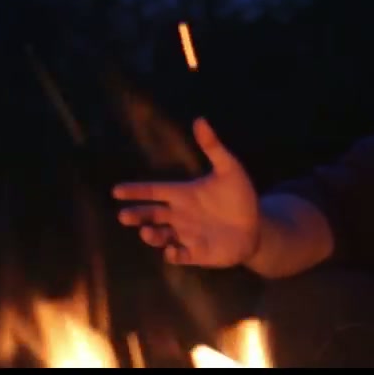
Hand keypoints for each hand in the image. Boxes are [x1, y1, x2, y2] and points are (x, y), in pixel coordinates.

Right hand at [112, 117, 260, 266]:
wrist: (257, 226)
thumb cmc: (239, 196)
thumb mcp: (229, 168)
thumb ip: (213, 147)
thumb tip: (200, 119)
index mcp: (183, 194)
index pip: (154, 191)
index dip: (136, 191)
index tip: (116, 190)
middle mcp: (180, 215)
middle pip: (151, 215)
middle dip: (136, 216)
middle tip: (124, 216)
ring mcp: (187, 235)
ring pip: (161, 236)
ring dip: (152, 235)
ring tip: (146, 232)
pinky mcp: (198, 253)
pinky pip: (181, 255)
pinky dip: (174, 255)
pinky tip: (172, 251)